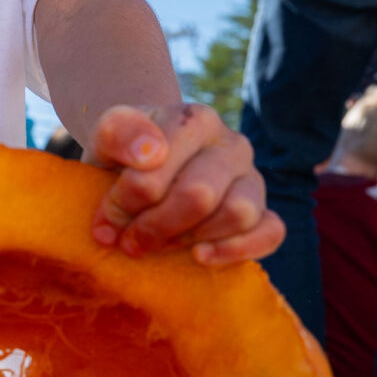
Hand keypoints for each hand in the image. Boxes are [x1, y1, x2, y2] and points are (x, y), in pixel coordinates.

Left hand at [86, 102, 283, 264]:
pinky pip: (270, 233)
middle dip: (154, 226)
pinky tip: (200, 256)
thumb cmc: (127, 156)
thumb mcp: (107, 137)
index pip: (160, 163)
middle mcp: (232, 144)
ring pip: (238, 214)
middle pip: (199, 195)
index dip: (126, 199)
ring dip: (188, 238)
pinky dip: (236, 250)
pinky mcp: (264, 211)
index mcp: (194, 119)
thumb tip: (148, 154)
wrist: (147, 166)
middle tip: (129, 240)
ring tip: (159, 243)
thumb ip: (116, 133)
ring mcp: (252, 178)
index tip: (106, 218)